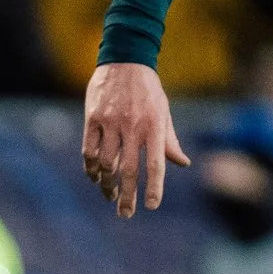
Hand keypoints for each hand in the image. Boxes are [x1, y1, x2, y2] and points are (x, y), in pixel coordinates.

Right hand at [82, 62, 189, 217]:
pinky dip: (90, 167)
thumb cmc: (148, 90)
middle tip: (125, 214)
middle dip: (126, 196)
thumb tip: (183, 164)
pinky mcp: (93, 117)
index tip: (151, 206)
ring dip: (106, 183)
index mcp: (154, 126)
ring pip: (105, 162)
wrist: (125, 59)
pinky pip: (89, 149)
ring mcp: (111, 122)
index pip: (156, 164)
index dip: (154, 187)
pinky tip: (94, 176)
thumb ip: (170, 140)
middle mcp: (132, 126)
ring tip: (109, 194)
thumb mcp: (164, 112)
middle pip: (128, 169)